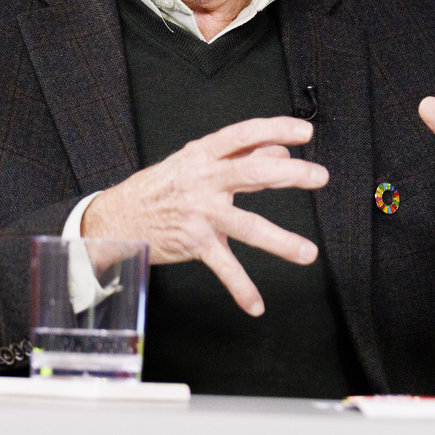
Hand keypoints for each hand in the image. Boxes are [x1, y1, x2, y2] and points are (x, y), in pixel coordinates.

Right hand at [82, 116, 327, 315]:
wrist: (115, 219)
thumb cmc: (160, 188)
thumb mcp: (194, 162)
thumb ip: (237, 155)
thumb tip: (279, 149)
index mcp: (202, 155)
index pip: (243, 135)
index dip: (275, 129)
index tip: (304, 132)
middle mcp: (203, 181)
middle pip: (252, 173)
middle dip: (289, 174)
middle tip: (319, 176)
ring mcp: (199, 213)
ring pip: (246, 226)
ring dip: (280, 241)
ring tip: (307, 253)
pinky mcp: (194, 243)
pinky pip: (223, 267)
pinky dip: (241, 288)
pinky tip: (256, 304)